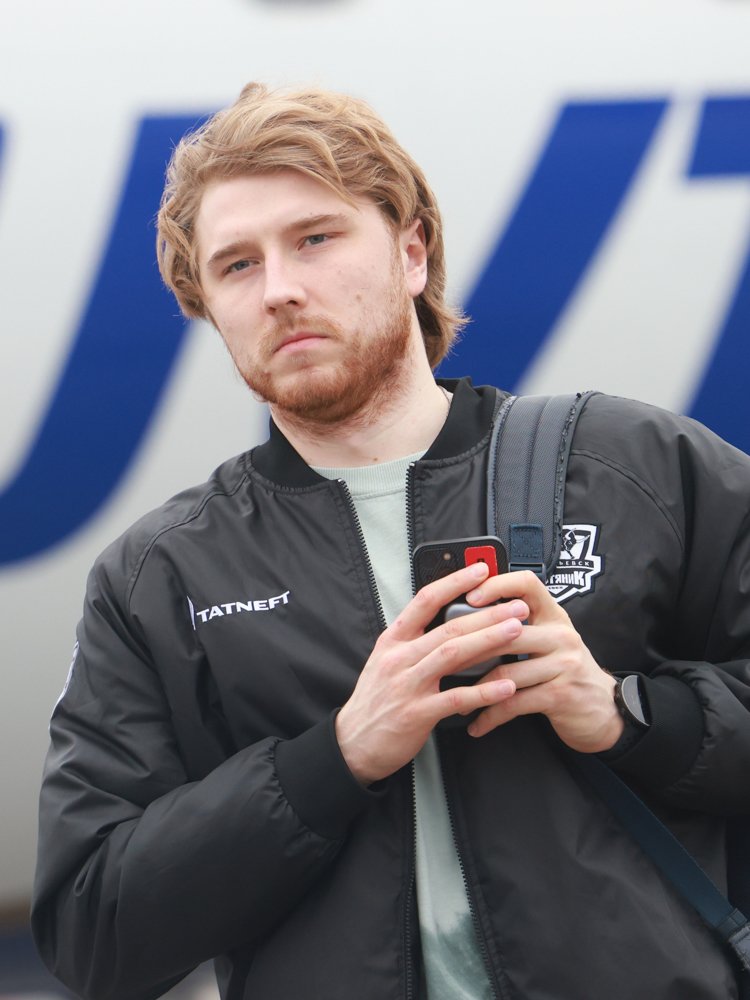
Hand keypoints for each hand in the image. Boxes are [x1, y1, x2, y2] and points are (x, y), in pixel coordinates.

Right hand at [335, 562, 528, 784]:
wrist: (353, 742)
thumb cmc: (376, 700)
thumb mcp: (386, 661)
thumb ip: (415, 642)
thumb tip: (453, 622)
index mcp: (393, 640)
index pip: (426, 600)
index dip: (455, 582)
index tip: (481, 570)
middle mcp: (400, 657)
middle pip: (448, 627)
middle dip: (487, 614)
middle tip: (517, 606)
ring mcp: (407, 685)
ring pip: (453, 655)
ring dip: (488, 641)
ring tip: (516, 632)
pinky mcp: (416, 714)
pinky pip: (456, 698)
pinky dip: (483, 692)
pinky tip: (506, 686)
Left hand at [463, 571, 623, 752]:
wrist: (603, 711)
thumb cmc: (565, 672)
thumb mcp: (549, 641)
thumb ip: (517, 628)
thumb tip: (467, 620)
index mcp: (553, 616)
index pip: (527, 584)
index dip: (497, 585)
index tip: (470, 595)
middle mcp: (561, 635)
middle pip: (506, 631)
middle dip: (469, 646)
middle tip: (440, 658)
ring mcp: (564, 664)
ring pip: (506, 671)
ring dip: (473, 689)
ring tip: (453, 697)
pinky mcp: (561, 694)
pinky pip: (514, 703)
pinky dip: (490, 716)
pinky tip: (476, 723)